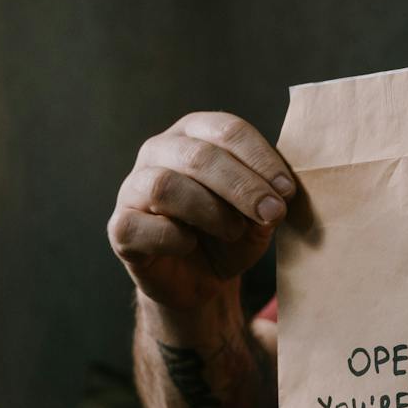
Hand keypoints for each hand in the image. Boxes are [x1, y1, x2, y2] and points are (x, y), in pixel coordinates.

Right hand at [108, 111, 296, 317]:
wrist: (200, 278)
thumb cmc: (230, 232)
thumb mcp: (259, 215)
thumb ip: (269, 199)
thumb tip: (278, 197)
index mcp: (196, 133)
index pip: (228, 130)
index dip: (261, 159)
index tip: (287, 191)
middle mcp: (160, 150)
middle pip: (199, 156)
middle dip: (243, 186)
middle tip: (272, 213)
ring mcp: (133, 186)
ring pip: (166, 185)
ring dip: (210, 211)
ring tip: (234, 231)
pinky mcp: (120, 226)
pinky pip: (141, 225)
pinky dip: (174, 238)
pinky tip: (191, 245)